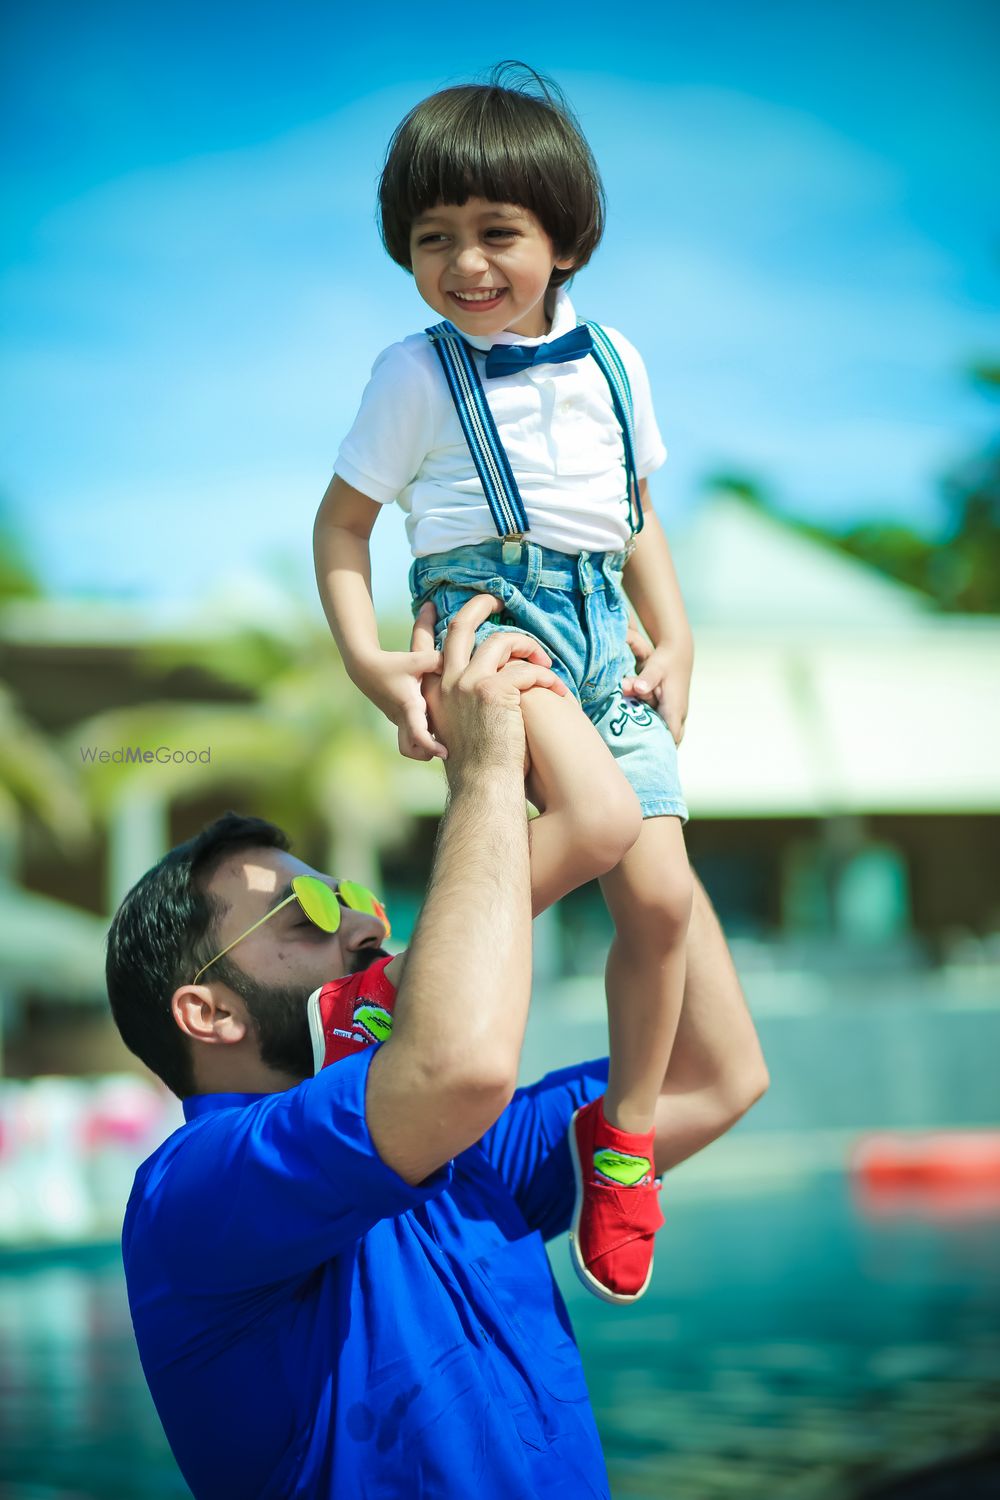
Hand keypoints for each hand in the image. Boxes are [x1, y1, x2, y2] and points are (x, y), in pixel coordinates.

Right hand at [355, 632, 445, 761]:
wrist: (364, 666)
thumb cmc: (391, 663)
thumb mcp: (416, 659)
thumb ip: (438, 661)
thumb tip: (457, 668)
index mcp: (408, 706)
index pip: (418, 735)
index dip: (432, 747)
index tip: (445, 752)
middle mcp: (401, 717)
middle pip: (409, 750)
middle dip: (426, 754)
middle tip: (444, 750)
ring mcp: (397, 719)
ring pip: (409, 742)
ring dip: (423, 745)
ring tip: (441, 735)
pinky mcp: (397, 716)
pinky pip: (409, 731)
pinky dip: (421, 732)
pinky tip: (435, 720)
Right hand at [412, 595, 567, 777]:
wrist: (484, 787)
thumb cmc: (479, 764)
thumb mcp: (458, 728)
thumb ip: (462, 702)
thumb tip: (489, 680)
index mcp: (433, 691)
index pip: (424, 645)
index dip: (428, 622)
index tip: (434, 606)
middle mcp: (446, 682)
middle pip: (460, 626)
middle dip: (478, 606)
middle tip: (495, 600)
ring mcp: (467, 684)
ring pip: (500, 642)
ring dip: (527, 646)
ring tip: (544, 662)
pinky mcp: (493, 690)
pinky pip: (526, 669)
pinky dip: (545, 677)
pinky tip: (557, 690)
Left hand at [622, 616, 691, 745]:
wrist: (677, 651)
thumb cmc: (665, 660)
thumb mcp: (654, 668)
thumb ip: (645, 679)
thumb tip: (638, 689)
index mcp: (674, 709)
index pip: (671, 738)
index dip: (661, 750)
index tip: (646, 759)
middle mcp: (679, 714)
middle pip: (672, 741)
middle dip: (659, 750)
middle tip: (641, 758)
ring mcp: (678, 713)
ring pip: (670, 734)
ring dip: (657, 740)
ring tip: (641, 750)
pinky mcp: (673, 709)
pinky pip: (667, 727)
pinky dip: (657, 732)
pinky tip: (642, 736)